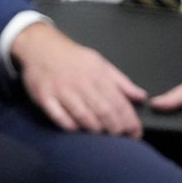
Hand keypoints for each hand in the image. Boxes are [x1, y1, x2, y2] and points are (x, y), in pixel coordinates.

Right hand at [13, 21, 146, 136]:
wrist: (41, 47)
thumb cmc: (73, 58)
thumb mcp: (101, 64)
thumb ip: (122, 82)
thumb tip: (141, 97)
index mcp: (98, 75)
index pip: (119, 103)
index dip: (130, 122)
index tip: (134, 133)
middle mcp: (81, 83)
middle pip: (104, 112)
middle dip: (114, 128)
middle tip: (118, 136)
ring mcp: (61, 90)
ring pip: (83, 116)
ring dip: (94, 129)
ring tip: (99, 132)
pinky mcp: (44, 97)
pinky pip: (60, 118)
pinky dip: (71, 126)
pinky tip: (77, 127)